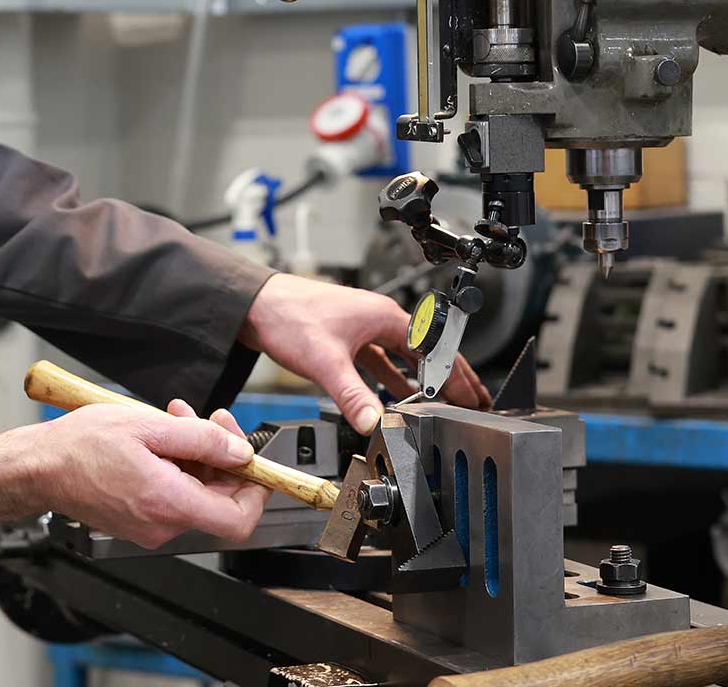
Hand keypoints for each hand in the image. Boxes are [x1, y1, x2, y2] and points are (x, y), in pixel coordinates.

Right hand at [0, 402, 268, 547]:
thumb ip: (202, 440)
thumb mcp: (150, 426)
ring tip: (176, 418)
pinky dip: (177, 465)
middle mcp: (163, 524)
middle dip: (221, 455)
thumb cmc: (82, 445)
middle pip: (219, 499)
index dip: (255, 490)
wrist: (38, 466)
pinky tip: (161, 436)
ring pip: (196, 492)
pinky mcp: (138, 520)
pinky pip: (174, 494)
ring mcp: (150, 526)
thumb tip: (240, 452)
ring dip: (196, 453)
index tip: (253, 461)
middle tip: (210, 419)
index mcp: (170, 503)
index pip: (239, 518)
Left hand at [239, 272, 491, 432]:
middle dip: (449, 378)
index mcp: (385, 317)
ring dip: (422, 380)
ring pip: (404, 357)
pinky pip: (381, 361)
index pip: (433, 349)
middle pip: (426, 352)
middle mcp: (379, 319)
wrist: (256, 305)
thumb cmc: (289, 315)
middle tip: (471, 400)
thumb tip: (374, 422)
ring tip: (442, 401)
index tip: (472, 396)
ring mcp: (364, 328)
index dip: (456, 375)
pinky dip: (393, 379)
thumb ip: (352, 395)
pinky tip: (396, 396)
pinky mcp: (348, 339)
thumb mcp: (326, 362)